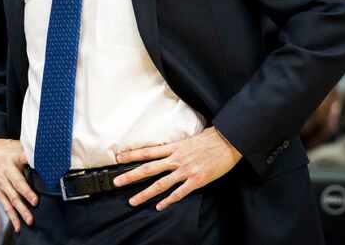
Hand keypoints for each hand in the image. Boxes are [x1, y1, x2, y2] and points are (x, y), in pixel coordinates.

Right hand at [0, 139, 36, 231]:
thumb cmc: (4, 149)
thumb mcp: (16, 146)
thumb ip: (30, 152)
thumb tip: (46, 156)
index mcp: (12, 160)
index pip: (22, 163)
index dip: (30, 171)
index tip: (39, 179)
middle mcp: (5, 173)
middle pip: (16, 185)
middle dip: (26, 194)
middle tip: (35, 203)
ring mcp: (0, 183)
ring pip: (11, 199)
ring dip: (20, 211)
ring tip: (29, 220)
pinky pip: (5, 205)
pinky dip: (11, 216)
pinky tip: (18, 226)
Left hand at [113, 127, 241, 210]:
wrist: (228, 142)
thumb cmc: (210, 139)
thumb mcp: (188, 139)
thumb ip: (175, 147)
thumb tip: (164, 150)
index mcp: (174, 147)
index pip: (148, 151)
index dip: (132, 154)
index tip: (118, 157)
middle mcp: (176, 159)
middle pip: (149, 168)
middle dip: (131, 176)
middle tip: (116, 182)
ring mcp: (186, 170)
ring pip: (161, 184)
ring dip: (145, 193)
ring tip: (133, 201)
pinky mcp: (196, 180)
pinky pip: (180, 192)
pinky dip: (168, 200)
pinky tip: (159, 206)